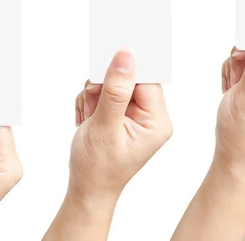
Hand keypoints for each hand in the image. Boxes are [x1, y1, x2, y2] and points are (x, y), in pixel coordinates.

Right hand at [70, 48, 172, 197]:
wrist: (87, 190)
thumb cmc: (98, 167)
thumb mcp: (105, 127)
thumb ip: (115, 90)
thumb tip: (127, 55)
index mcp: (157, 120)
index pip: (147, 79)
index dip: (125, 67)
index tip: (104, 61)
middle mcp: (151, 115)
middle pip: (129, 78)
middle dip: (104, 87)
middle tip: (92, 106)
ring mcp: (135, 114)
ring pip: (112, 83)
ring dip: (93, 96)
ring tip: (89, 119)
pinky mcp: (121, 113)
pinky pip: (104, 92)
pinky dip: (90, 102)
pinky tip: (87, 121)